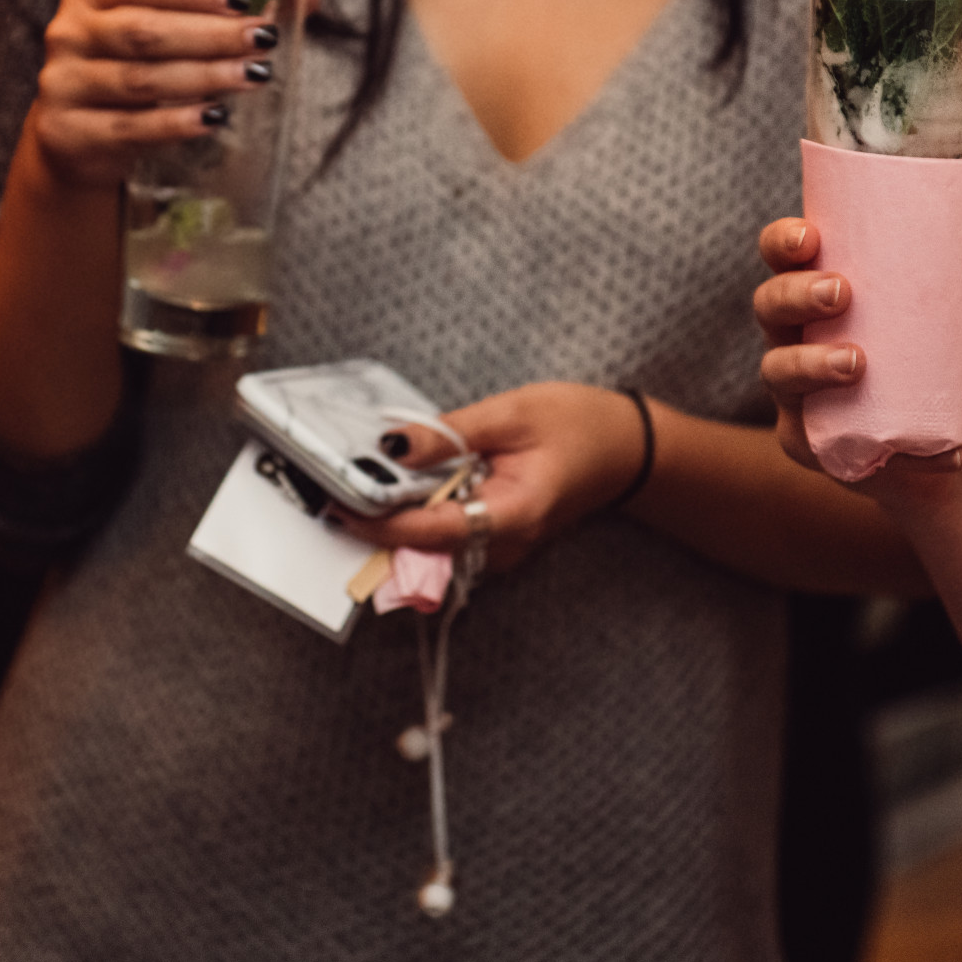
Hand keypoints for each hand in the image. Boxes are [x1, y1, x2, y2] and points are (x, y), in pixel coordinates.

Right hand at [25, 0, 281, 189]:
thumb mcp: (163, 32)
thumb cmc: (131, 70)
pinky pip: (132, 127)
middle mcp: (68, 34)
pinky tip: (214, 116)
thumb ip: (220, 11)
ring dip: (204, 76)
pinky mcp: (70, 133)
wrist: (77, 138)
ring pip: (142, 79)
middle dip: (210, 36)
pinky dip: (176, 122)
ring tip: (254, 76)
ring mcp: (64, 85)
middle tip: (261, 39)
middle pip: (145, 32)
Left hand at [337, 383, 649, 572]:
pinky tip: (404, 487)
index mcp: (513, 514)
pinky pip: (448, 535)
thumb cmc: (581, 424)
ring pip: (433, 545)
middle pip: (425, 546)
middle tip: (333, 489)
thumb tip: (392, 446)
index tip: (339, 506)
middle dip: (378, 520)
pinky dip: (421, 513)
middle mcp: (506, 544)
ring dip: (396, 518)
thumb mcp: (512, 413)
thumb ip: (450, 434)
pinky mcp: (498, 539)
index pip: (432, 530)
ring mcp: (503, 548)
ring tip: (360, 484)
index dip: (381, 523)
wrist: (628, 448)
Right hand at [753, 217, 961, 477]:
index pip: (781, 257)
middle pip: (769, 303)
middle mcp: (791, 334)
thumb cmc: (935, 359)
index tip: (811, 236)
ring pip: (776, 369)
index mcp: (816, 292)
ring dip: (809, 363)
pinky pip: (809, 438)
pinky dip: (850, 435)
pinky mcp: (803, 440)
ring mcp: (790, 389)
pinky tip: (904, 446)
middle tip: (841, 292)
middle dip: (796, 293)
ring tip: (856, 364)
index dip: (781, 240)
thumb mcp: (961, 321)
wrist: (940, 441)